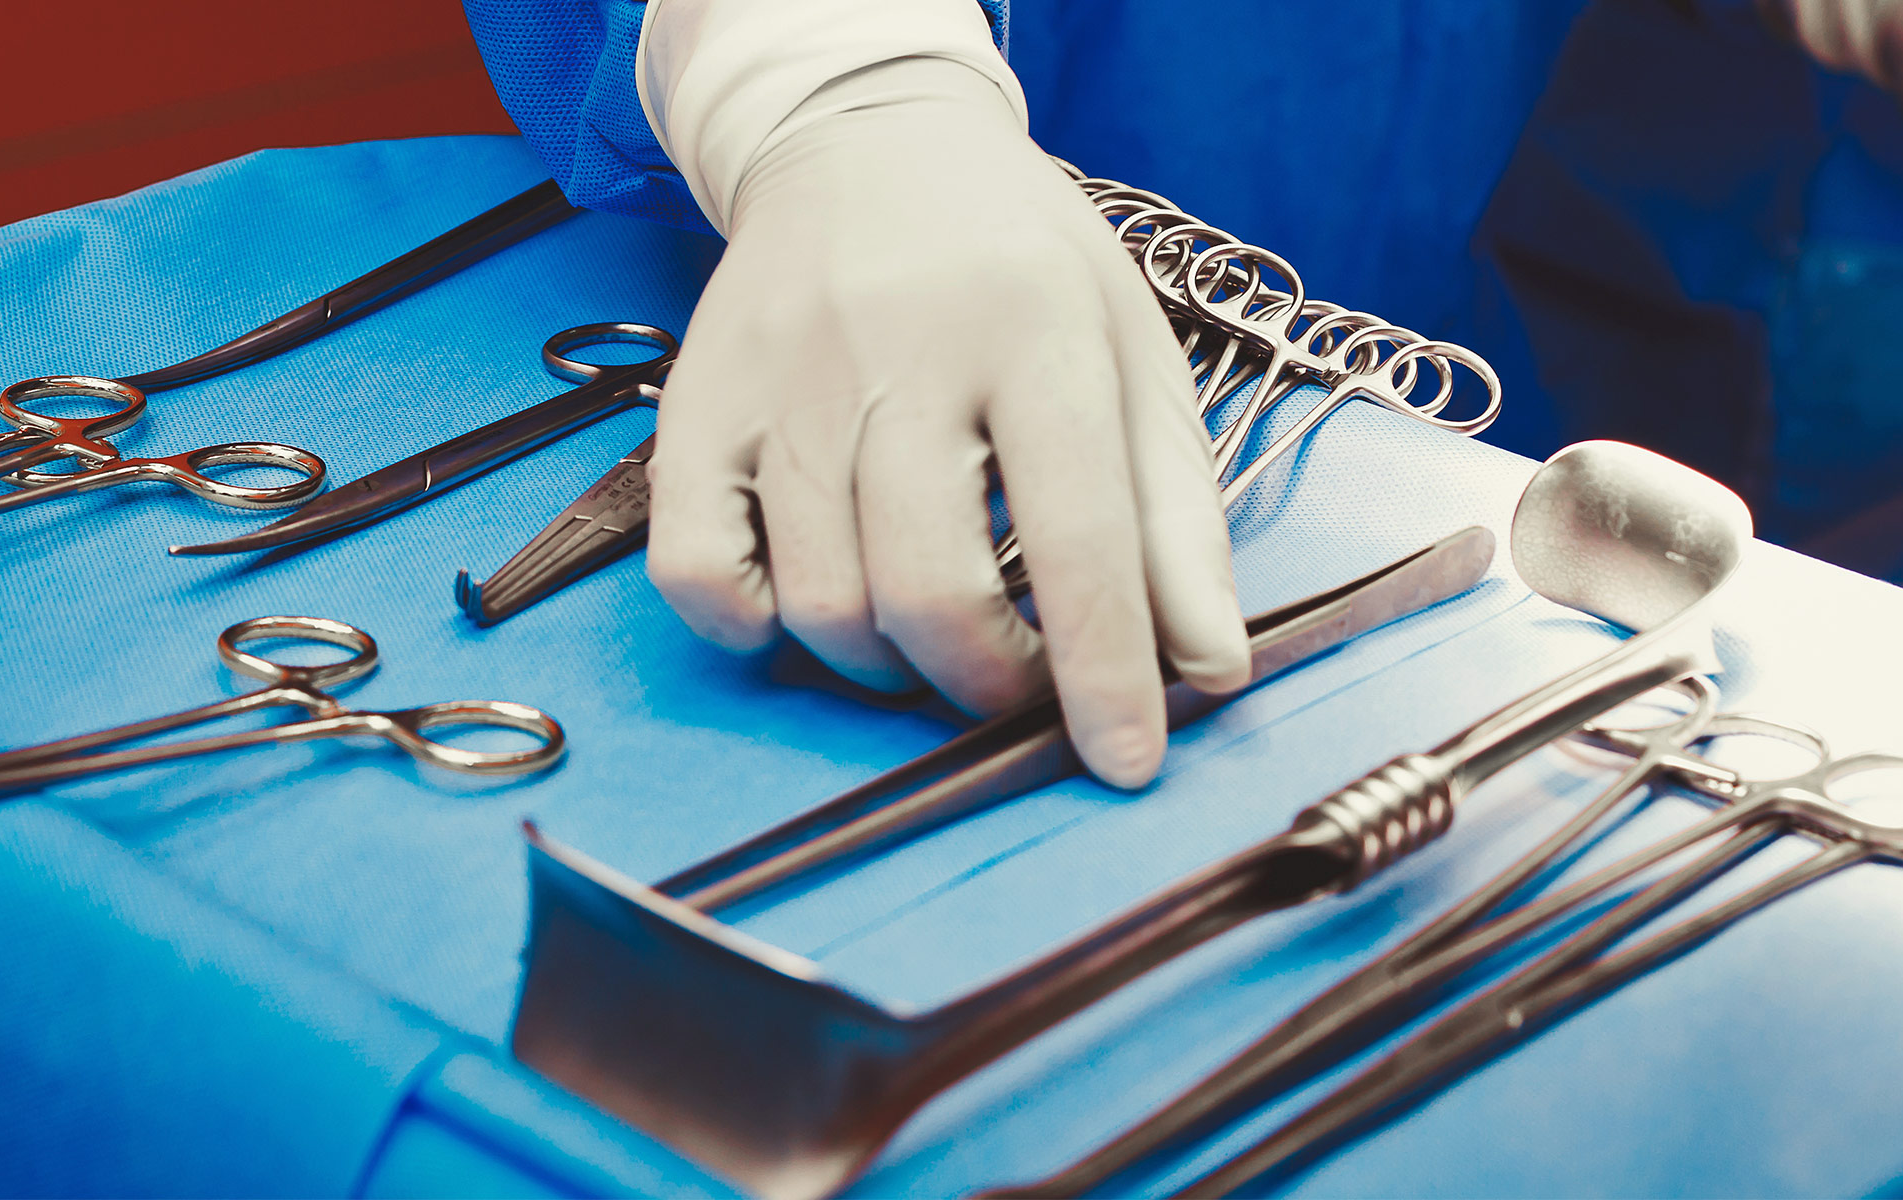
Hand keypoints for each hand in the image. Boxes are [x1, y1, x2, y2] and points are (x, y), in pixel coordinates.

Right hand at [645, 56, 1250, 785]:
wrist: (871, 141)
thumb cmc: (1020, 265)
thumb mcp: (1131, 356)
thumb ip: (1177, 517)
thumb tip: (1206, 665)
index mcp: (1035, 332)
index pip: (1078, 536)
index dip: (1105, 673)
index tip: (1125, 760)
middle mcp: (900, 351)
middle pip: (932, 592)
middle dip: (989, 682)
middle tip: (1020, 677)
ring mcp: (783, 381)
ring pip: (822, 602)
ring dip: (888, 664)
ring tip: (930, 624)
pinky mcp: (696, 405)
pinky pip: (698, 572)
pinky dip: (752, 626)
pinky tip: (808, 600)